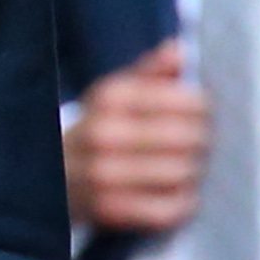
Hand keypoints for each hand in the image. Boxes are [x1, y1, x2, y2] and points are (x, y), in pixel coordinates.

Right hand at [63, 38, 208, 233]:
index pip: (187, 101)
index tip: (203, 114)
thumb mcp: (117, 93)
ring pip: (181, 173)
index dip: (205, 109)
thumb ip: (151, 71)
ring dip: (194, 172)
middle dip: (203, 141)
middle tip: (201, 144)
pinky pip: (169, 209)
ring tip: (189, 167)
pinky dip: (182, 202)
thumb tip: (178, 49)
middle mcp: (104, 134)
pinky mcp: (110, 209)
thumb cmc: (101, 129)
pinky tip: (178, 193)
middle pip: (189, 138)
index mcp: (110, 97)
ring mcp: (104, 175)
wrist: (54, 175)